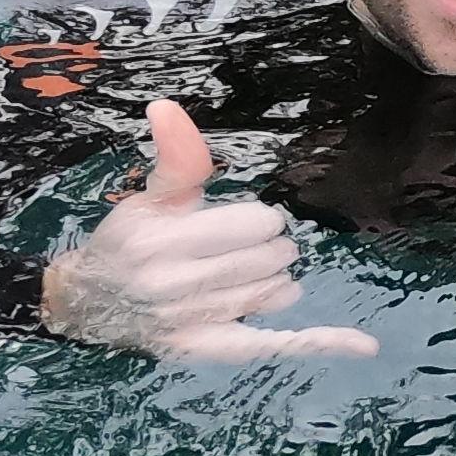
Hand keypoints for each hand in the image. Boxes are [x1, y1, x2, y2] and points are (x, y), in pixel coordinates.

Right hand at [40, 100, 378, 361]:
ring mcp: (193, 323)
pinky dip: (320, 343)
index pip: (249, 226)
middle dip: (269, 247)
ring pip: (272, 294)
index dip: (259, 221)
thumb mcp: (149, 197)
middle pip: (267, 259)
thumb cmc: (128, 241)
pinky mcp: (208, 350)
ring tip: (253, 272)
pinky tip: (364, 345)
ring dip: (276, 279)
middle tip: (248, 247)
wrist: (90, 304)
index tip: (247, 222)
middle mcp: (174, 286)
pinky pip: (274, 345)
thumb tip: (166, 106)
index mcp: (161, 241)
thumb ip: (176, 159)